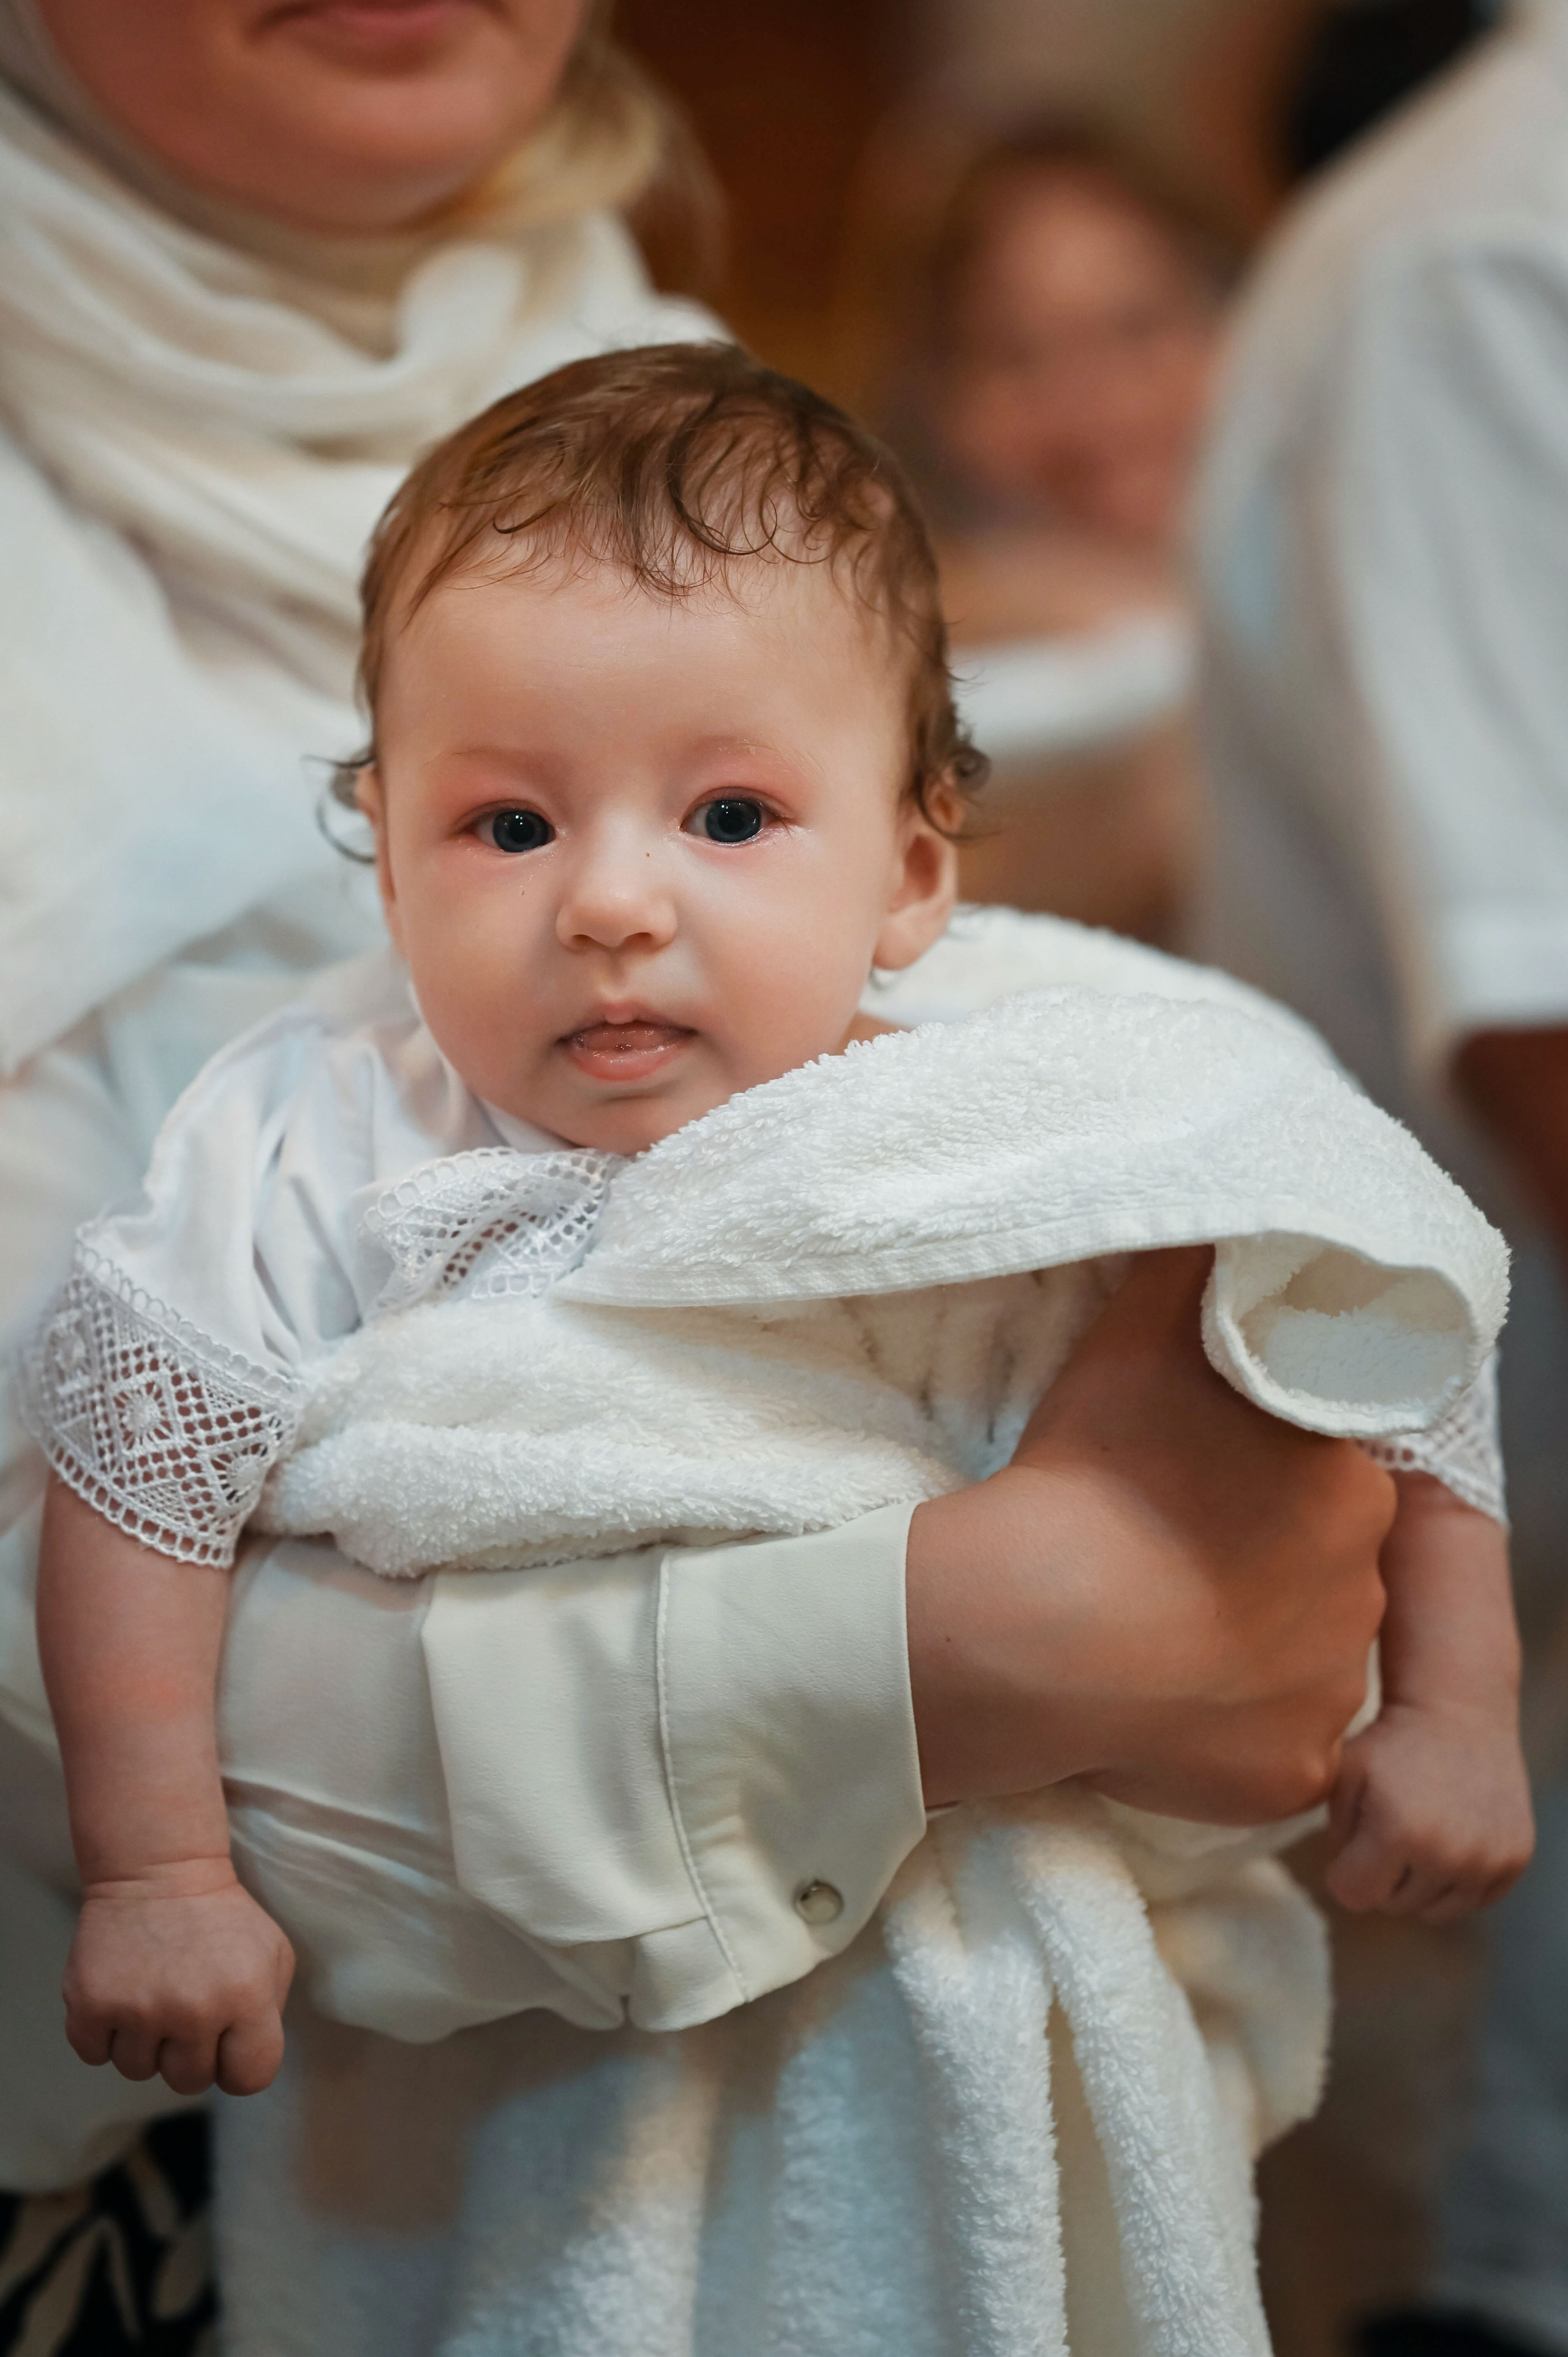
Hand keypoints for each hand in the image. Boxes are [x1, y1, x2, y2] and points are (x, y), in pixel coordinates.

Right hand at [64, 1859, 294, 2096]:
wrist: (158, 1869)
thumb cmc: (221, 1916)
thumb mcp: (271, 1953)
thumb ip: (270, 2011)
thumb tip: (246, 2057)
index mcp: (247, 1998)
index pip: (250, 2079)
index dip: (237, 2066)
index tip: (226, 2044)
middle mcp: (194, 2011)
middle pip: (189, 2082)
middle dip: (188, 2053)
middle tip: (185, 2007)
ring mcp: (139, 2011)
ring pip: (139, 2070)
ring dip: (145, 2042)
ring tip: (153, 1992)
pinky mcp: (91, 2006)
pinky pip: (96, 2055)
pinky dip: (104, 2033)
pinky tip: (121, 1994)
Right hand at [907, 1246, 1394, 1818]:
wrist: (1030, 1629)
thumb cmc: (1091, 1475)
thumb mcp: (1140, 1330)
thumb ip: (1196, 1268)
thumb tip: (1222, 1223)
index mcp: (1350, 1486)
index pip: (1328, 1474)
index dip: (1261, 1472)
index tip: (1195, 1477)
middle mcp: (1364, 1591)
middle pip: (1320, 1565)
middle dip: (1261, 1557)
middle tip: (1166, 1545)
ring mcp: (1330, 1691)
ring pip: (1300, 1657)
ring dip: (1245, 1641)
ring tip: (1149, 1622)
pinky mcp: (1293, 1771)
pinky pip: (1272, 1746)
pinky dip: (1225, 1727)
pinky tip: (1155, 1697)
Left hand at [1326, 1472, 1533, 1922]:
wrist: (1457, 1711)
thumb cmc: (1378, 1740)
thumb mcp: (1333, 1771)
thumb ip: (1297, 1808)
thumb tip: (1247, 1825)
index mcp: (1395, 1827)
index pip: (1351, 1892)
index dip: (1344, 1860)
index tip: (1351, 1822)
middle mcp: (1447, 1849)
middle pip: (1392, 1903)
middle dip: (1379, 1866)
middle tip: (1386, 1812)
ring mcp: (1487, 1858)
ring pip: (1431, 1907)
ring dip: (1415, 1875)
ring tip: (1413, 1818)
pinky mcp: (1514, 1860)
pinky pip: (1469, 1898)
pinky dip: (1453, 1875)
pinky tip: (1445, 1826)